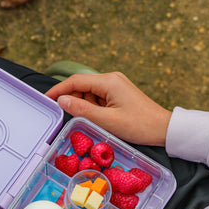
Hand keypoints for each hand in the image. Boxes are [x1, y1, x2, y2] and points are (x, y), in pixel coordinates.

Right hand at [46, 72, 171, 146]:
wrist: (164, 129)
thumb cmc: (139, 126)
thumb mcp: (107, 121)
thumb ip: (82, 110)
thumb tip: (61, 101)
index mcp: (108, 82)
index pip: (75, 81)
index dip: (58, 90)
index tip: (45, 99)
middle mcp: (111, 79)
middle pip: (81, 86)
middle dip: (72, 101)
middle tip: (65, 117)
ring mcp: (115, 86)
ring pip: (89, 94)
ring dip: (85, 107)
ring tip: (93, 122)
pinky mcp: (118, 95)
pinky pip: (98, 99)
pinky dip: (93, 109)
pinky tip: (100, 121)